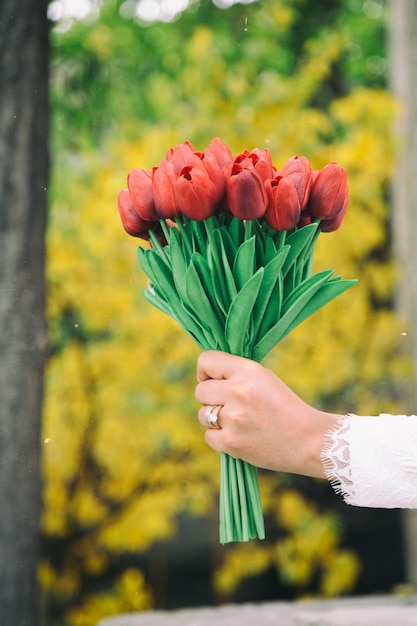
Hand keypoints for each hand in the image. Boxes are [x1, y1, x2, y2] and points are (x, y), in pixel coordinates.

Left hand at [195, 351, 338, 477]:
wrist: (310, 441)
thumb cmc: (286, 407)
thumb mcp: (265, 379)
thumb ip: (236, 374)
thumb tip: (206, 375)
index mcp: (249, 371)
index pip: (206, 360)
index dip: (206, 371)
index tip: (213, 380)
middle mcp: (238, 392)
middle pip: (200, 391)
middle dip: (210, 398)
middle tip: (228, 405)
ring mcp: (234, 418)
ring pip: (202, 415)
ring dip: (215, 419)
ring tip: (239, 422)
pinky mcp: (232, 443)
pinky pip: (209, 437)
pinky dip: (220, 438)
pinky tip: (240, 436)